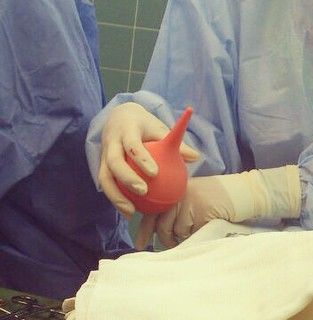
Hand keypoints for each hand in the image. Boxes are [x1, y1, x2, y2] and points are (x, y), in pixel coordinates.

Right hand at [98, 102, 199, 217]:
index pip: (132, 145)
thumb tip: (195, 158)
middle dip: (126, 178)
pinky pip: (106, 185)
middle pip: (114, 162)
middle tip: (143, 192)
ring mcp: (103, 155)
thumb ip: (175, 143)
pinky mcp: (101, 166)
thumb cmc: (144, 125)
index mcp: (127, 129)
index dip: (142, 159)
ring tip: (132, 211)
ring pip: (104, 178)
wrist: (120, 117)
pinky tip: (130, 211)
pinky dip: (116, 199)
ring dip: (116, 196)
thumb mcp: (159, 128)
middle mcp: (111, 142)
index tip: (155, 173)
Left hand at [135, 165, 300, 249]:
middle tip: (173, 244)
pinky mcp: (201, 211)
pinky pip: (191, 233)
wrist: (241, 191)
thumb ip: (175, 208)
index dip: (145, 229)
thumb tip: (155, 232)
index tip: (140, 244)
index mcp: (176, 187)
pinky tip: (205, 226)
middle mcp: (180, 193)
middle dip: (166, 239)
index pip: (153, 210)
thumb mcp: (192, 197)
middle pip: (163, 226)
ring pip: (176, 231)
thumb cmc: (216, 198)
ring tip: (196, 229)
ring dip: (183, 237)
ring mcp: (190, 202)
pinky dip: (196, 236)